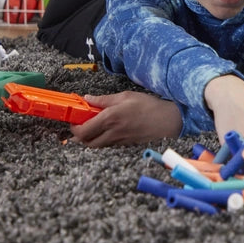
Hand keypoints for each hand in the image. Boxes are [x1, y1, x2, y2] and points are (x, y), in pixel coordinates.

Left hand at [68, 91, 182, 147]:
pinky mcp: (126, 146)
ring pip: (97, 146)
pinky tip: (107, 131)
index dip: (74, 127)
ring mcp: (119, 141)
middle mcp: (113, 133)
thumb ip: (104, 99)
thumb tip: (88, 98)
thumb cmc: (149, 106)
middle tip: (81, 126)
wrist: (169, 121)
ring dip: (91, 139)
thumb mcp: (126, 96)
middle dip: (80, 136)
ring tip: (93, 128)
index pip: (83, 130)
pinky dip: (102, 140)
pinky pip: (108, 146)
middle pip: (87, 143)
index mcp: (110, 118)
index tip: (74, 120)